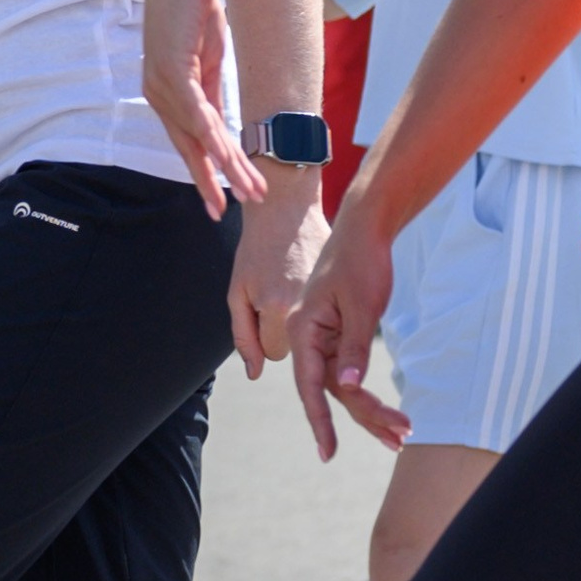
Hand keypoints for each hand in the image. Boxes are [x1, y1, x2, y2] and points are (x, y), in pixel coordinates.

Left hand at [141, 0, 270, 219]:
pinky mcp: (172, 72)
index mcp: (168, 94)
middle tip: (224, 212)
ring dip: (226, 166)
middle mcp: (159, 95)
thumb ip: (209, 90)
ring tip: (248, 190)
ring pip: (199, 137)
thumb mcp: (207, 58)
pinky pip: (197, 114)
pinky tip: (228, 159)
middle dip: (211, 181)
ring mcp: (162, 85)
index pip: (188, 141)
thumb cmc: (195, 8)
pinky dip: (214, 138)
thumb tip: (220, 118)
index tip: (218, 198)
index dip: (204, 171)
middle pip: (190, 147)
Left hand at [228, 169, 329, 377]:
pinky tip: (317, 287)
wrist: (287, 207)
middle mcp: (306, 308)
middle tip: (279, 295)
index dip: (267, 334)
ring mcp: (328, 297)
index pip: (273, 352)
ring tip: (294, 287)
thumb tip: (254, 373)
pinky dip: (325, 310)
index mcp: (277, 308)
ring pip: (319, 336)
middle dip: (287, 331)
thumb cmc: (256, 248)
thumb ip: (244, 337)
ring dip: (309, 324)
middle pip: (298, 348)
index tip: (264, 307)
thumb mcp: (239, 292)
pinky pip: (335, 319)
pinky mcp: (342, 288)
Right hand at [286, 205, 408, 461]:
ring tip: (402, 434)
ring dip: (372, 411)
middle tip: (398, 441)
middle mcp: (309, 339)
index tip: (328, 452)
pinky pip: (352, 373)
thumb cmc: (360, 261)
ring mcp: (324, 339)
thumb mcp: (362, 306)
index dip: (319, 421)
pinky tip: (390, 413)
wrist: (366, 229)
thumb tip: (348, 387)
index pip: (309, 385)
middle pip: (332, 390)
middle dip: (365, 418)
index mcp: (304, 330)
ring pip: (344, 386)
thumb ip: (354, 348)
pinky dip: (371, 392)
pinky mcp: (340, 336)